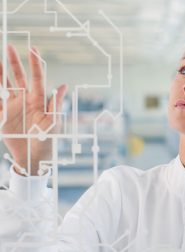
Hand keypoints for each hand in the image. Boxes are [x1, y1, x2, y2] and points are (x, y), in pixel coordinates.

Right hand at [0, 45, 66, 174]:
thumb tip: (63, 85)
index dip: (35, 64)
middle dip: (14, 63)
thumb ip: (55, 104)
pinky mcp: (2, 115)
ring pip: (4, 85)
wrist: (32, 157)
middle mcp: (25, 100)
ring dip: (0, 74)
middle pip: (18, 78)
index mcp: (38, 100)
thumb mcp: (53, 122)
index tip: (32, 48)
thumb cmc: (47, 140)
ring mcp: (12, 107)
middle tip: (8, 47)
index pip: (36, 78)